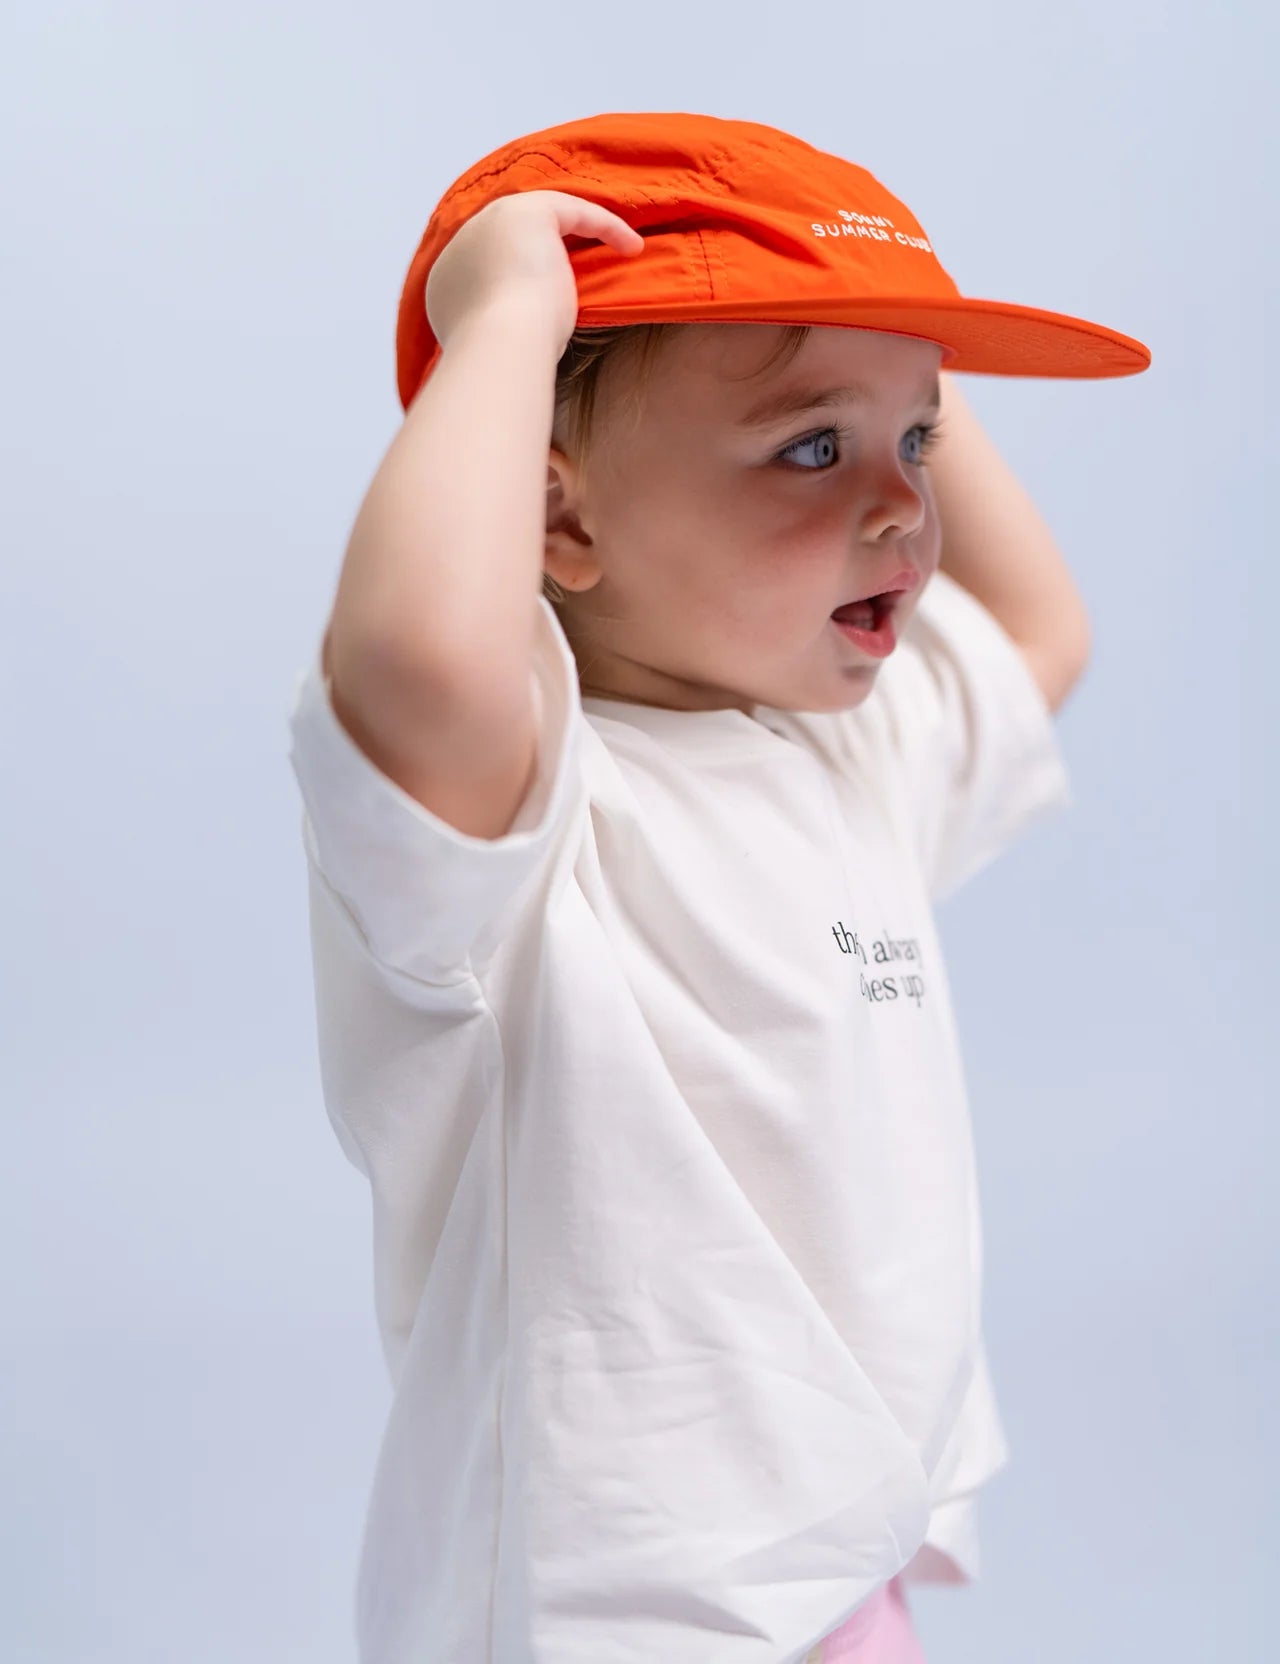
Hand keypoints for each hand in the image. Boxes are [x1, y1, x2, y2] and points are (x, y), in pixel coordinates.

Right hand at [425, 189, 645, 359]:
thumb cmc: (505, 364)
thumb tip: (539, 340)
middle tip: (589, 267)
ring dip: (581, 233)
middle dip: (547, 249)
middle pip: (511, 240)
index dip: (524, 282)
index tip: (557, 301)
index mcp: (446, 286)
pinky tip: (632, 247)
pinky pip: (571, 211)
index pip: (488, 273)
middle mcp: (462, 248)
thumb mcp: (504, 348)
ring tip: (616, 252)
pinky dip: (604, 226)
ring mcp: (489, 225)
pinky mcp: (523, 213)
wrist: (500, 350)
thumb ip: (512, 333)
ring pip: (541, 220)